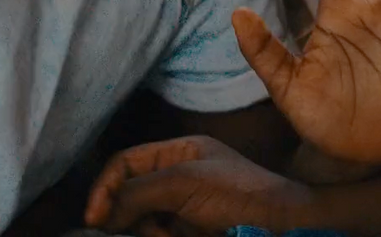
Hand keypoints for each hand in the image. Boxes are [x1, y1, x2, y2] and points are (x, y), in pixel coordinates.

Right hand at [84, 136, 312, 236]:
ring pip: (144, 222)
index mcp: (180, 152)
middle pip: (131, 195)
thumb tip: (100, 213)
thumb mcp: (185, 184)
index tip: (95, 218)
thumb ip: (139, 192)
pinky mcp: (194, 233)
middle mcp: (181, 177)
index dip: (105, 188)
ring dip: (149, 233)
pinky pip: (161, 234)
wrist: (285, 229)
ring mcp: (188, 209)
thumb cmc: (242, 196)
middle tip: (147, 231)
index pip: (126, 164)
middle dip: (129, 216)